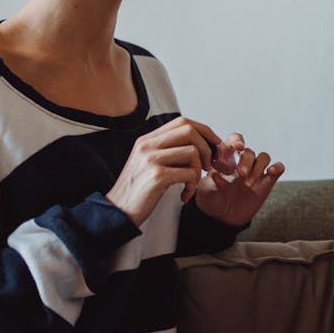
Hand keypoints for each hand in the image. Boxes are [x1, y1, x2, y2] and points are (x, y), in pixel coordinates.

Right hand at [106, 116, 220, 226]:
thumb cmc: (138, 190)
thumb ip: (167, 151)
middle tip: (208, 166)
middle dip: (206, 147)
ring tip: (192, 184)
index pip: (182, 121)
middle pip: (189, 130)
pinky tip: (184, 195)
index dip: (204, 130)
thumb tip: (196, 144)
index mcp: (147, 140)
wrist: (118, 211)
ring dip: (199, 170)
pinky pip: (189, 173)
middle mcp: (147, 145)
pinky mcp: (157, 176)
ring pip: (192, 152)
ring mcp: (151, 159)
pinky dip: (193, 185)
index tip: (215, 143)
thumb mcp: (148, 163)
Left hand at [194, 133, 284, 226]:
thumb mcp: (206, 193)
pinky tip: (271, 172)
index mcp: (226, 159)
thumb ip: (210, 184)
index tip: (238, 147)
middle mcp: (242, 162)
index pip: (234, 141)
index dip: (237, 140)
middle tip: (242, 174)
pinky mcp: (267, 182)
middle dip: (246, 160)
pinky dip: (277, 167)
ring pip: (264, 157)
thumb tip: (214, 175)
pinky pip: (278, 168)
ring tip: (250, 181)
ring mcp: (256, 172)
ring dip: (259, 166)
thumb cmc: (212, 200)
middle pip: (249, 151)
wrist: (223, 217)